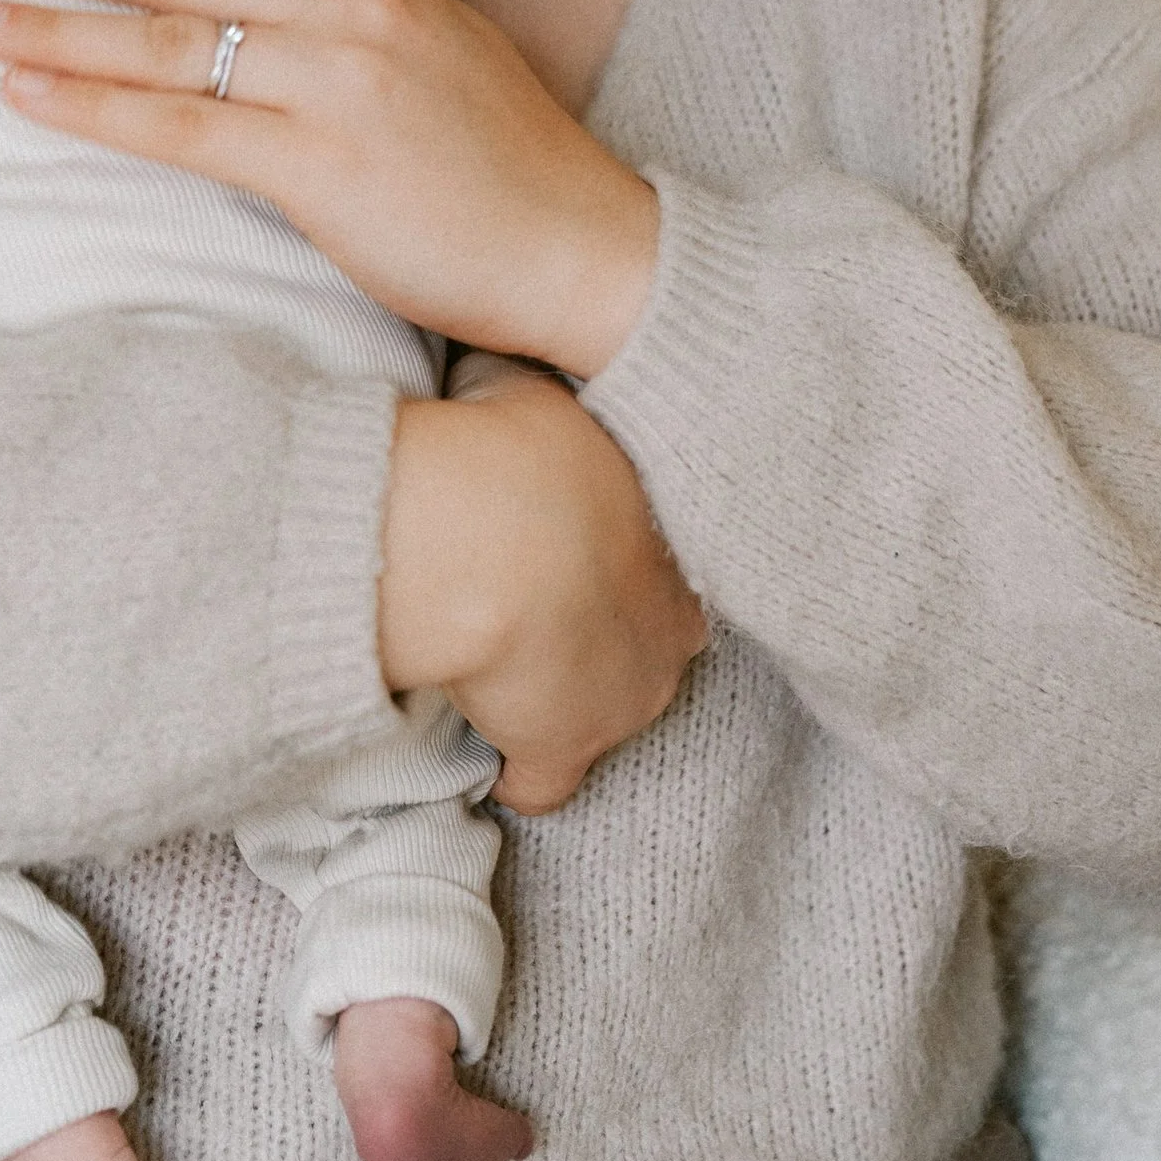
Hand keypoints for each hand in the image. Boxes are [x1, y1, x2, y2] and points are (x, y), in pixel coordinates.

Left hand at [0, 0, 660, 377]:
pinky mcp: (322, 167)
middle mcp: (348, 8)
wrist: (577, 242)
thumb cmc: (501, 140)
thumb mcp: (442, 16)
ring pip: (168, 43)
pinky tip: (29, 99)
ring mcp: (335, 83)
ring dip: (55, 29)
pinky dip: (100, 114)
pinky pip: (187, 131)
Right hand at [379, 370, 707, 810]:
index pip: (664, 564)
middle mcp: (673, 627)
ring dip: (553, 696)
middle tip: (528, 604)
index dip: (611, 559)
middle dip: (595, 632)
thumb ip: (546, 407)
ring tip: (495, 668)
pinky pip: (544, 782)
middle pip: (645, 644)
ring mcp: (625, 699)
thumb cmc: (519, 452)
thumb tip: (519, 378)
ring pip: (601, 711)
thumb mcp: (540, 396)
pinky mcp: (565, 751)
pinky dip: (515, 767)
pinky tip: (482, 739)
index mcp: (678, 540)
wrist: (490, 539)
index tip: (565, 549)